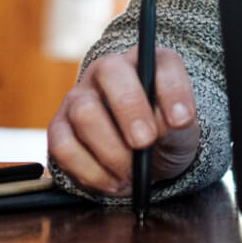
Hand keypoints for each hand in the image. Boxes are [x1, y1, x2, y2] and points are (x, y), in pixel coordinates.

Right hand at [47, 46, 199, 196]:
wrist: (143, 160)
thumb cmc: (165, 136)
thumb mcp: (181, 132)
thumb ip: (176, 126)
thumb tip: (166, 125)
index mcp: (149, 62)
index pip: (161, 60)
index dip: (172, 88)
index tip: (182, 120)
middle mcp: (110, 69)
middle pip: (111, 72)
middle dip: (130, 109)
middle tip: (145, 142)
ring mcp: (79, 96)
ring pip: (84, 111)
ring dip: (110, 149)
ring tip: (131, 172)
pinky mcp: (59, 128)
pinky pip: (64, 146)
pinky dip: (91, 171)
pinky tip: (113, 181)